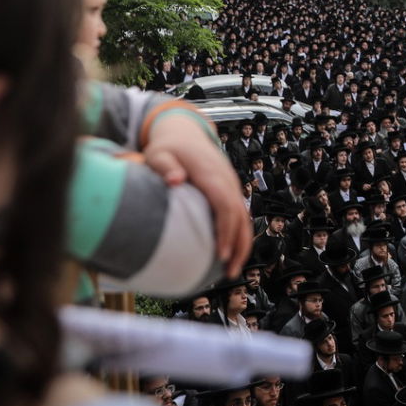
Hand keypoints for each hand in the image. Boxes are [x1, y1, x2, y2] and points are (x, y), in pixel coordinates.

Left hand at [145, 113, 250, 275]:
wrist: (185, 133)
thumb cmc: (169, 147)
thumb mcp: (159, 154)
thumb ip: (165, 167)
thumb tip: (176, 181)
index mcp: (211, 174)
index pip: (225, 205)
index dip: (225, 231)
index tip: (220, 255)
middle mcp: (227, 181)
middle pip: (241, 216)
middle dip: (238, 245)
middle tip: (229, 273)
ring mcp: (232, 185)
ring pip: (245, 217)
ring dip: (243, 244)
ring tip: (233, 270)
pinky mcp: (230, 190)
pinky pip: (240, 214)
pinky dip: (239, 235)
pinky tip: (230, 253)